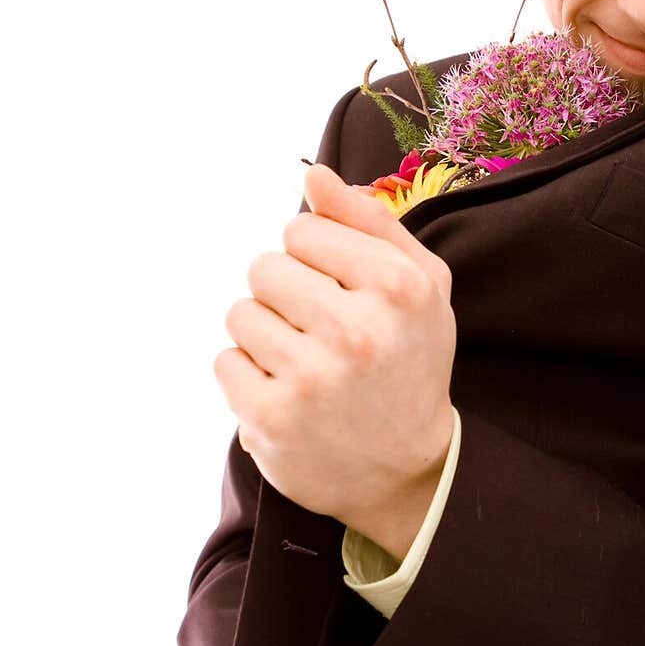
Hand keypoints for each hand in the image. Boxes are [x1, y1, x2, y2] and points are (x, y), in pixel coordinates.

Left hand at [214, 163, 456, 559]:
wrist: (407, 470)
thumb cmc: (409, 361)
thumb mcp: (419, 284)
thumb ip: (369, 221)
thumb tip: (313, 175)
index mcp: (399, 287)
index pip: (301, 228)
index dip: (314, 256)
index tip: (338, 289)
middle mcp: (358, 330)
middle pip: (264, 267)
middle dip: (284, 294)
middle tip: (318, 330)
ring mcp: (311, 377)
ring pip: (240, 314)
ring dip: (265, 335)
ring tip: (304, 363)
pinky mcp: (272, 418)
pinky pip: (225, 361)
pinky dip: (248, 375)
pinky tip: (286, 392)